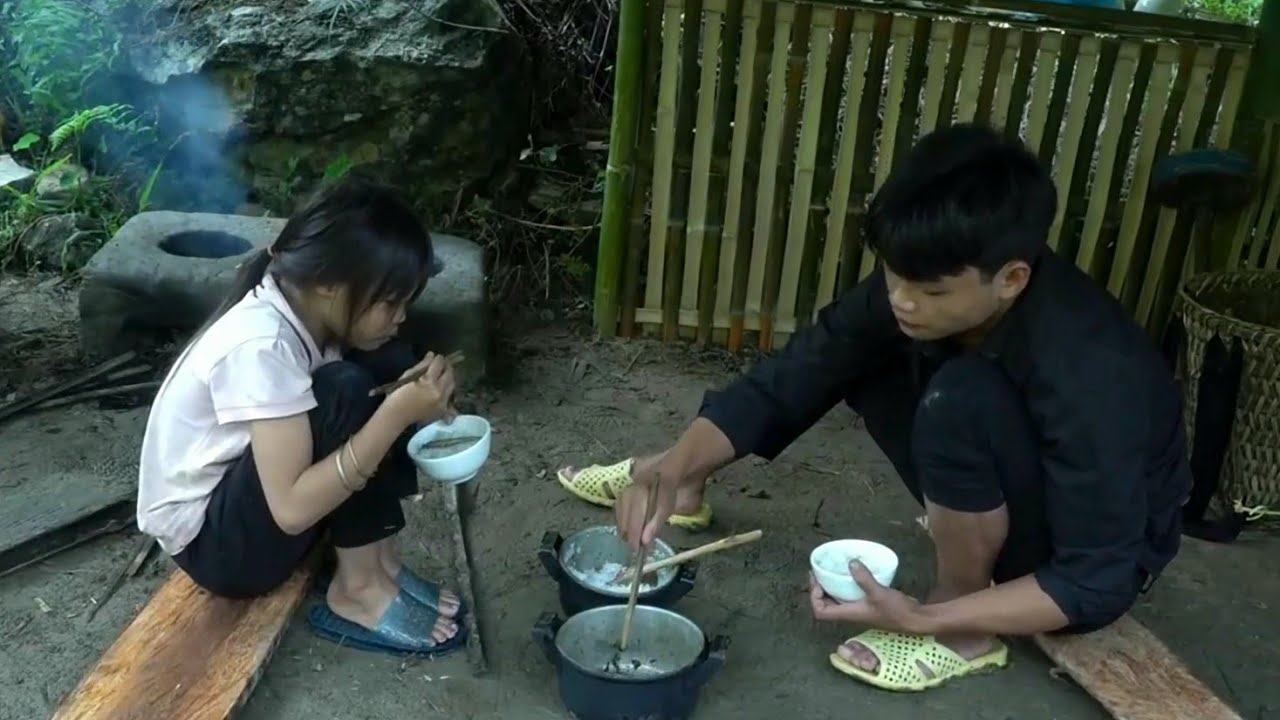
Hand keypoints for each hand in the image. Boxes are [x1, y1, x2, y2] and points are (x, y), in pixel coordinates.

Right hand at [385, 352, 455, 425]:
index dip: (439, 359)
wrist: (396, 415)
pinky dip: (447, 389)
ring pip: (452, 384)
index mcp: (428, 382)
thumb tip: (432, 355)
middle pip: (449, 374)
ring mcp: (442, 402)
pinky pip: (449, 396)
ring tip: (443, 373)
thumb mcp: (407, 376)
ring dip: (449, 377)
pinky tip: (442, 386)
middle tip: (442, 363)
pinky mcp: (442, 409)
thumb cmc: (398, 394)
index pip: (439, 365)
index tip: (437, 357)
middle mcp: (439, 391)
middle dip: (446, 367)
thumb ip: (422, 365)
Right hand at [615, 477, 675, 550]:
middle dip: (631, 537)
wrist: (660, 477)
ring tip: (636, 539)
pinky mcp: (618, 499)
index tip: (638, 553)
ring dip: (627, 532)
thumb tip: (644, 542)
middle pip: (625, 523)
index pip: (634, 522)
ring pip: (620, 521)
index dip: (635, 539)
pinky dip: (625, 525)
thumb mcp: (665, 509)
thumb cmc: (665, 493)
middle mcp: (626, 495)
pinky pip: (618, 517)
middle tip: (640, 548)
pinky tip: (631, 529)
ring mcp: (621, 497)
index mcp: (639, 495)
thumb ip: (655, 525)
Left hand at [808, 561, 928, 634]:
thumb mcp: (878, 593)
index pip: (820, 612)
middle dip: (819, 590)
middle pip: (826, 606)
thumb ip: (864, 579)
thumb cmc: (896, 611)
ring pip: (837, 601)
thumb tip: (850, 562)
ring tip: (831, 571)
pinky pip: (850, 596)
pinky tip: (852, 572)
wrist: (915, 619)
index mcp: (848, 614)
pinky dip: (846, 585)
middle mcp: (851, 614)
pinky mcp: (868, 605)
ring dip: (831, 588)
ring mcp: (859, 610)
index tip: (818, 581)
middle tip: (819, 572)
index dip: (814, 598)